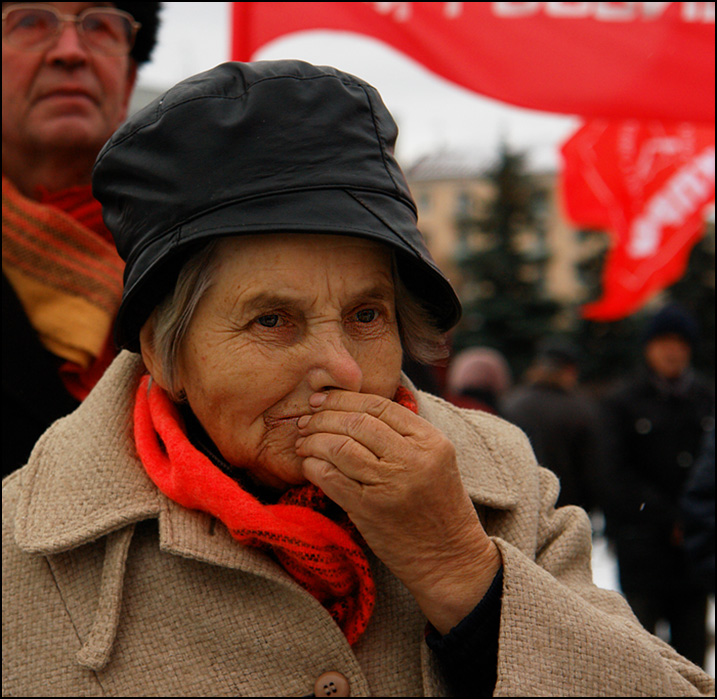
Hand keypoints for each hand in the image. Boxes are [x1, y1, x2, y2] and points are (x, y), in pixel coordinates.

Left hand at [296, 389, 500, 633]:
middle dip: (323, 417)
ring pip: (339, 446)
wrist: (450, 559)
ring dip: (314, 441)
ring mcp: (390, 485)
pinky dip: (313, 467)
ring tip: (303, 443)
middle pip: (356, 422)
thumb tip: (354, 408)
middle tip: (306, 421)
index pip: (379, 405)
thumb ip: (404, 434)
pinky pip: (331, 478)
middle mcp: (412, 459)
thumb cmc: (438, 507)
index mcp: (431, 441)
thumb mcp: (435, 460)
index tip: (322, 399)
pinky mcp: (370, 510)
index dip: (344, 398)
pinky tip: (309, 465)